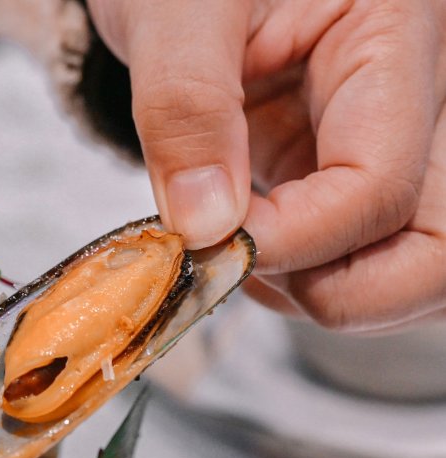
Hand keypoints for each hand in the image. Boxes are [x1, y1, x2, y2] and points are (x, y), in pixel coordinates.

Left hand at [88, 0, 445, 331]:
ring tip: (231, 252)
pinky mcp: (332, 174)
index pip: (381, 187)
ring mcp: (373, 146)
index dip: (294, 240)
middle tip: (239, 265)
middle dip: (336, 291)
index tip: (208, 242)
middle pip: (432, 252)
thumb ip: (186, 107)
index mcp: (391, 37)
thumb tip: (205, 227)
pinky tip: (237, 246)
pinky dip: (294, 278)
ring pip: (401, 270)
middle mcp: (405, 101)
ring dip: (316, 292)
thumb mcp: (174, 10)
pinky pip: (347, 256)